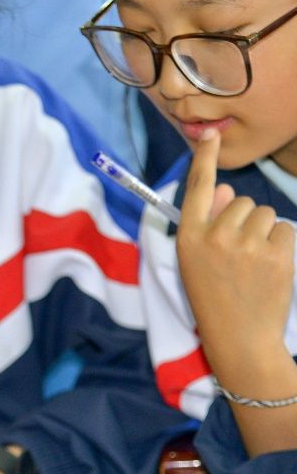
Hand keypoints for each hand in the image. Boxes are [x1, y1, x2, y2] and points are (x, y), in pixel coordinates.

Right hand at [177, 128, 294, 372]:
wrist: (240, 338)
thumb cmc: (215, 298)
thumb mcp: (197, 261)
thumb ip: (208, 222)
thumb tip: (228, 189)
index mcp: (188, 237)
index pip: (198, 188)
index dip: (204, 159)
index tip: (209, 135)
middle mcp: (214, 236)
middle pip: (241, 202)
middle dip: (245, 220)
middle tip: (239, 254)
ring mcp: (246, 245)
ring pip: (265, 214)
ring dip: (265, 232)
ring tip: (256, 262)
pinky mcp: (276, 254)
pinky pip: (284, 229)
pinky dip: (282, 244)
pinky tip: (272, 267)